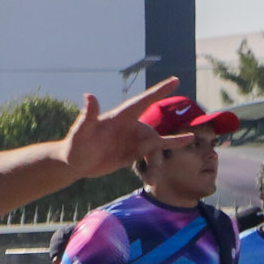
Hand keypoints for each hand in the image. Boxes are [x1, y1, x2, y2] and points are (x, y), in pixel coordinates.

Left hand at [57, 80, 190, 176]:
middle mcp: (130, 128)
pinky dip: (152, 171)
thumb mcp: (82, 131)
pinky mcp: (131, 155)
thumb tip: (89, 95)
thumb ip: (88, 115)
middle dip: (172, 140)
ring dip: (157, 164)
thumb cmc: (75, 144)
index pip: (143, 101)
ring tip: (154, 178)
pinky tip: (152, 182)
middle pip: (154, 134)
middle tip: (189, 139)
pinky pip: (148, 161)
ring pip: (155, 150)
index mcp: (120, 117)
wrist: (74, 163)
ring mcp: (132, 142)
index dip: (159, 90)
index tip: (176, 80)